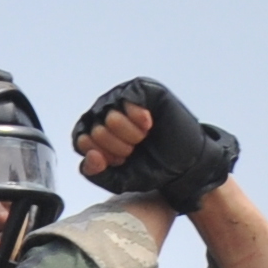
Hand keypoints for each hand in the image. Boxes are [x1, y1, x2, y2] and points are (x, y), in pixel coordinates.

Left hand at [73, 79, 241, 208]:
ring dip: (131, 135)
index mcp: (93, 131)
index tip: (123, 161)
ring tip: (144, 136)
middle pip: (97, 131)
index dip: (104, 157)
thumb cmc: (151, 168)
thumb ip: (95, 173)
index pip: (82, 142)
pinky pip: (128, 98)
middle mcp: (104, 111)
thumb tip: (91, 154)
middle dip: (120, 148)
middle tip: (137, 148)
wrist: (185, 165)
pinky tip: (148, 123)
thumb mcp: (118, 179)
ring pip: (110, 116)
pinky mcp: (141, 88)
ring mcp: (122, 97)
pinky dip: (138, 117)